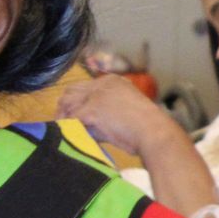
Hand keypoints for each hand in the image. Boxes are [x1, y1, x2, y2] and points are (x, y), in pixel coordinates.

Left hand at [57, 74, 182, 156]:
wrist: (155, 134)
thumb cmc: (148, 128)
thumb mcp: (127, 110)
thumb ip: (108, 111)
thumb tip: (87, 124)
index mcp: (114, 81)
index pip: (83, 87)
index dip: (75, 102)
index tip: (71, 115)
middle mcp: (103, 84)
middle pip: (70, 92)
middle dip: (64, 108)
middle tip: (63, 124)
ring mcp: (96, 95)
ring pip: (68, 104)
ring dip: (65, 119)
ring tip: (66, 132)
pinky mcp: (91, 109)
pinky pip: (72, 119)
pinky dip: (69, 128)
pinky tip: (71, 136)